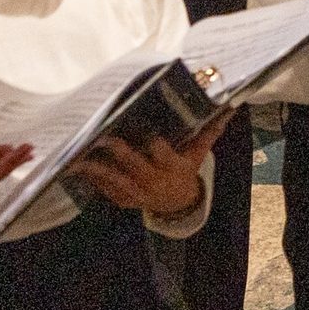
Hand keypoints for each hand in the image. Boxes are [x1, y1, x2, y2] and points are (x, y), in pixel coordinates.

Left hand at [73, 116, 224, 218]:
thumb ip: (210, 131)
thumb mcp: (199, 153)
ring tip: (81, 155)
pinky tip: (79, 168)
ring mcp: (138, 192)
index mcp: (173, 168)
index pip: (165, 156)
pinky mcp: (124, 199)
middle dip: (120, 152)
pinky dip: (93, 180)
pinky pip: (107, 191)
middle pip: (135, 166)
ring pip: (116, 180)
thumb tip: (229, 106)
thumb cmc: (186, 169)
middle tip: (105, 137)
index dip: (157, 147)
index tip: (149, 136)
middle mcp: (154, 181)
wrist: (177, 202)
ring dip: (98, 169)